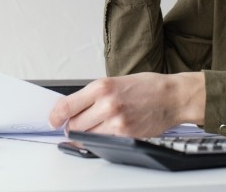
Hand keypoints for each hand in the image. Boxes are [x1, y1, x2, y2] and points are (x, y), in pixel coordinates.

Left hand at [48, 72, 205, 137]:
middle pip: (74, 124)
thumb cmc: (147, 87)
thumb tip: (72, 108)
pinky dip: (100, 140)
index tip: (53, 120)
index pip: (66, 105)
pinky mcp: (125, 136)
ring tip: (94, 127)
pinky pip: (102, 143)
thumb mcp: (115, 82)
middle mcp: (107, 104)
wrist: (172, 97)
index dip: (55, 116)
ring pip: (86, 136)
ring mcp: (116, 121)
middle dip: (72, 126)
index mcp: (101, 86)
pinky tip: (106, 132)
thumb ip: (93, 95)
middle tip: (75, 124)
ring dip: (85, 134)